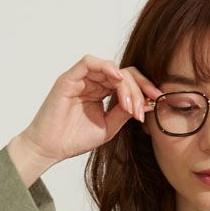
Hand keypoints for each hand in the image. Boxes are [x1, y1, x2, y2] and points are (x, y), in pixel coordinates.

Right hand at [16, 54, 162, 167]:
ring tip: (130, 105)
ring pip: (110, 68)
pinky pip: (88, 62)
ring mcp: (81, 78)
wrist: (51, 148)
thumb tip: (146, 102)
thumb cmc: (75, 139)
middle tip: (144, 107)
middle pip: (123, 73)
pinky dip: (105, 67)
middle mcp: (93, 82)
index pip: (127, 82)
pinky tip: (117, 79)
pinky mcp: (69, 78)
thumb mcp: (108, 127)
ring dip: (125, 85)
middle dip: (138, 88)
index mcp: (102, 92)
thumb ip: (124, 113)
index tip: (158, 101)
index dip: (144, 89)